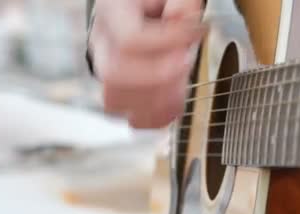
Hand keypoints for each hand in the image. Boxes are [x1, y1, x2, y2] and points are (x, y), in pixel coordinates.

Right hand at [89, 0, 204, 127]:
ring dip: (154, 101)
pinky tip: (173, 109)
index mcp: (112, 11)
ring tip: (181, 89)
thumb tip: (183, 19)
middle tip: (186, 62)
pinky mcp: (118, 85)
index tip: (197, 33)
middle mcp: (102, 40)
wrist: (140, 5)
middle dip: (158, 76)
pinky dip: (151, 117)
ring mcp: (106, 65)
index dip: (167, 43)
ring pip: (114, 99)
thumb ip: (180, 3)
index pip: (129, 39)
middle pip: (114, 74)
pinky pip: (125, 112)